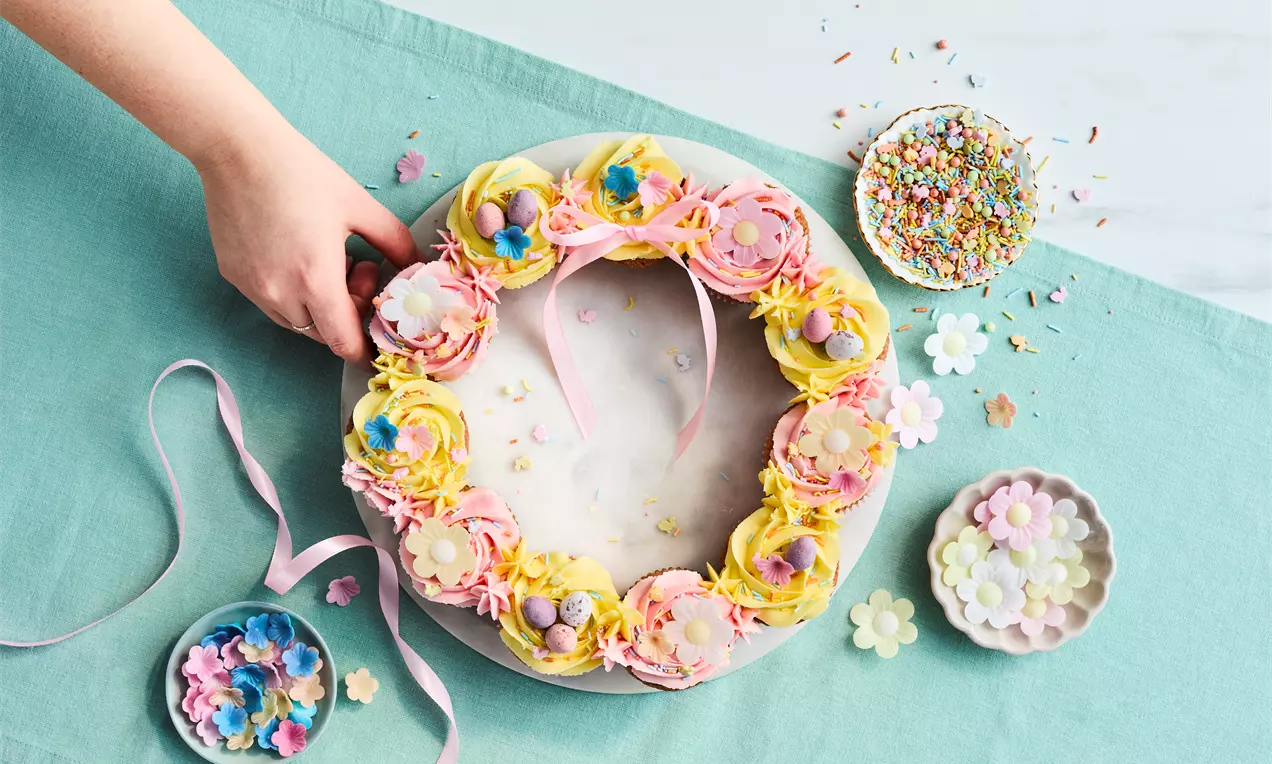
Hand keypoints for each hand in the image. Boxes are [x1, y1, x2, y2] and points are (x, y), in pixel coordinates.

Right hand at [197, 126, 415, 362]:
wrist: (238, 149)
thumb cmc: (303, 173)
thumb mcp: (360, 206)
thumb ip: (396, 242)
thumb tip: (416, 266)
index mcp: (316, 280)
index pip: (342, 342)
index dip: (363, 351)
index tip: (377, 345)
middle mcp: (280, 293)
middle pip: (322, 334)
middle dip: (348, 314)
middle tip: (359, 268)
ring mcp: (252, 287)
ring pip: (295, 321)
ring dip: (319, 305)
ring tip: (328, 258)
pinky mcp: (233, 276)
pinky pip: (271, 302)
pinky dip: (292, 292)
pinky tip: (299, 254)